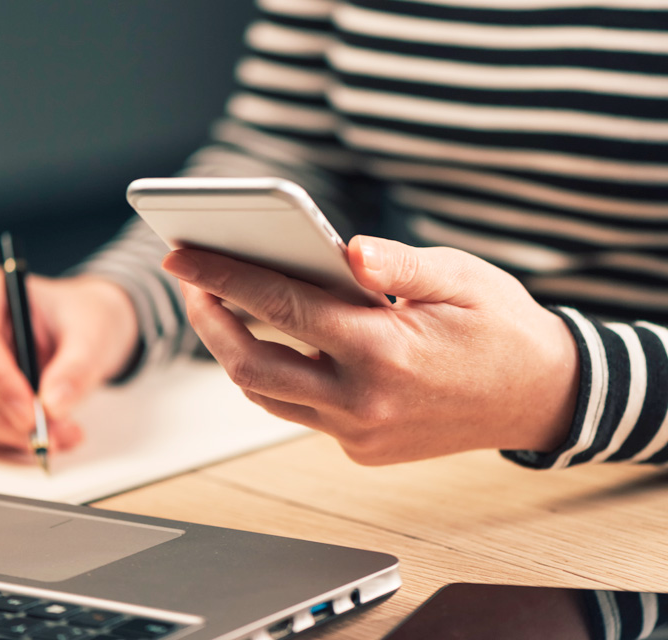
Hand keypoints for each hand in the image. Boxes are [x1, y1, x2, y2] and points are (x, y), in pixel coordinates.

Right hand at [0, 265, 137, 450]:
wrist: (82, 329)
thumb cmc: (82, 318)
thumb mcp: (93, 333)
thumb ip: (78, 366)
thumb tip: (54, 405)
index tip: (33, 415)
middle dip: (8, 417)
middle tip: (57, 435)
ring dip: (9, 434)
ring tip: (62, 435)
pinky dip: (6, 439)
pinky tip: (44, 435)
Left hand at [162, 236, 579, 464]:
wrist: (540, 396)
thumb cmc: (501, 328)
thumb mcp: (461, 277)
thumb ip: (397, 264)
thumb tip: (346, 249)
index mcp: (383, 350)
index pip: (279, 305)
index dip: (222, 276)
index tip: (181, 255)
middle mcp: (362, 401)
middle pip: (250, 365)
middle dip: (209, 320)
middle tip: (191, 282)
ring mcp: (359, 434)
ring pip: (267, 395)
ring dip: (234, 352)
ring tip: (223, 310)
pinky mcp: (363, 449)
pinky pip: (299, 413)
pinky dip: (276, 378)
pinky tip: (277, 344)